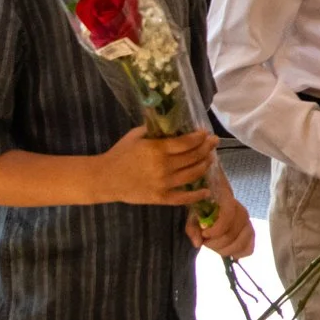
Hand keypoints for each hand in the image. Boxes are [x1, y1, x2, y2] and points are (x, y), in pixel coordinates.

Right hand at [95, 126, 214, 205]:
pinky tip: (206, 190)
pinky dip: (197, 195)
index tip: (205, 133)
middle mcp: (164, 166)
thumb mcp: (136, 135)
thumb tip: (172, 121)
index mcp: (157, 149)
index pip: (187, 142)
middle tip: (214, 143)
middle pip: (194, 157)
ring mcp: (163, 184)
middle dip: (207, 149)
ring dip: (205, 165)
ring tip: (210, 159)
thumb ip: (155, 129)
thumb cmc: (120, 154)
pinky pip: (183, 198)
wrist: (105, 179)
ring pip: (193, 174)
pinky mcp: (160, 198)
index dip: (200, 137)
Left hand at [188, 172, 256, 257]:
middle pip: (232, 235)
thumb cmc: (204, 208)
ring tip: (215, 247)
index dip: (216, 230)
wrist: (217, 202)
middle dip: (216, 244)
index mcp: (228, 201)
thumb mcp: (194, 214)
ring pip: (241, 244)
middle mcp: (242, 212)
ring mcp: (248, 223)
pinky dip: (238, 254)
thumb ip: (193, 228)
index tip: (204, 234)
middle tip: (206, 242)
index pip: (228, 216)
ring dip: (225, 250)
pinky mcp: (250, 234)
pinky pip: (249, 249)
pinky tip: (227, 252)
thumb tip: (197, 244)